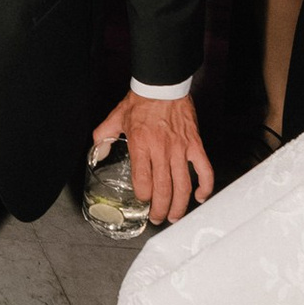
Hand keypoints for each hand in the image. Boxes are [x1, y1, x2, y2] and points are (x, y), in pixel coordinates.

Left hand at [93, 90, 214, 224]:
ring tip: (174, 216)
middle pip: (162, 189)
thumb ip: (104, 137)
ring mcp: (180, 149)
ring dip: (179, 205)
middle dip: (159, 209)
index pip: (142, 181)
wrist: (163, 85)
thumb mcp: (116, 118)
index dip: (143, 196)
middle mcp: (161, 150)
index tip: (141, 201)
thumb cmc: (141, 101)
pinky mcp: (195, 145)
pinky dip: (204, 186)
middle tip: (156, 219)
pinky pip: (204, 170)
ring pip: (182, 185)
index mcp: (140, 145)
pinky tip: (199, 197)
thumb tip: (99, 153)